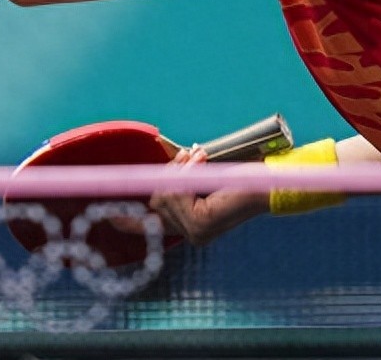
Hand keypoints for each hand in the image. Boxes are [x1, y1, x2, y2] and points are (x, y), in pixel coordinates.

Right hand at [140, 147, 270, 246]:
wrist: (268, 178)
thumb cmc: (240, 173)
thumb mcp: (202, 174)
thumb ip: (179, 173)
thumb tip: (158, 146)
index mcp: (191, 226)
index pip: (153, 228)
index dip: (130, 223)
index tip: (111, 220)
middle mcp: (192, 235)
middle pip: (156, 200)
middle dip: (170, 174)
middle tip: (194, 155)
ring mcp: (197, 233)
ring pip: (165, 194)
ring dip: (182, 171)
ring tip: (202, 158)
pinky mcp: (202, 223)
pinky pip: (177, 192)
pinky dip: (187, 173)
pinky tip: (203, 165)